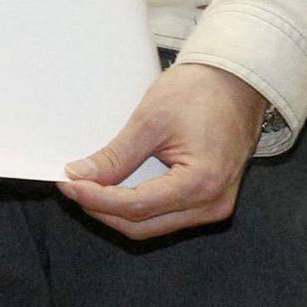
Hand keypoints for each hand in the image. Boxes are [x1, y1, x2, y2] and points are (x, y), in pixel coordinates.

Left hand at [58, 62, 264, 241]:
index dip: (96, 198)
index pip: (135, 206)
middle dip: (103, 210)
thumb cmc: (201, 91)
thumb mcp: (152, 119)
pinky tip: (118, 189)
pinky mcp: (211, 200)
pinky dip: (139, 207)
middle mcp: (211, 205)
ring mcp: (213, 206)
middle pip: (143, 225)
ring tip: (91, 188)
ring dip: (119, 212)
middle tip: (74, 187)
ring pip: (153, 226)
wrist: (237, 80)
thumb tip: (80, 175)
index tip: (68, 183)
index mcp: (201, 183)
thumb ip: (117, 155)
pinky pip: (167, 215)